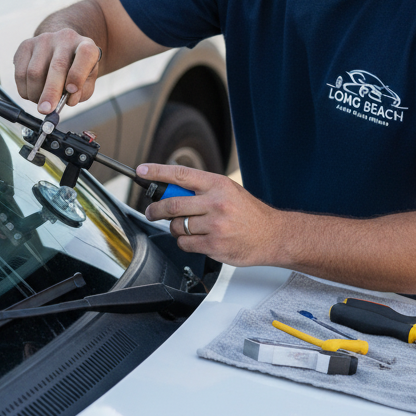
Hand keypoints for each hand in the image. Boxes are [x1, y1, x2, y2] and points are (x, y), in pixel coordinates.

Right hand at [14, 29, 100, 112]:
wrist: (61, 49)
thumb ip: (82, 92)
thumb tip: (68, 100)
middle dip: (50, 92)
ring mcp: (44, 40)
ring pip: (34, 72)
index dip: (78, 74)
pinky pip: (20, 73)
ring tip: (42, 102)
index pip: (85, 55)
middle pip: (57, 66)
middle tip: (46, 110)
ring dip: (35, 94)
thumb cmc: (75, 70)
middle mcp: (65, 38)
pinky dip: (24, 90)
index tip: (71, 91)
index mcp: (86, 46)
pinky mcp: (26, 45)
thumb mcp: (87, 82)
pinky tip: (32, 92)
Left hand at [138, 163, 281, 266]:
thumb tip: (172, 190)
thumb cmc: (249, 213)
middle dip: (156, 210)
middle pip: (172, 204)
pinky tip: (196, 239)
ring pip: (178, 227)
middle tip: (152, 212)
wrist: (273, 235)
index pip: (180, 174)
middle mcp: (216, 203)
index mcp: (218, 185)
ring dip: (175, 229)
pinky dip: (185, 242)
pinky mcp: (215, 245)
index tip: (142, 171)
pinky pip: (185, 244)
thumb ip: (202, 190)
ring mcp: (215, 225)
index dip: (157, 172)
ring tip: (186, 228)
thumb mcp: (229, 191)